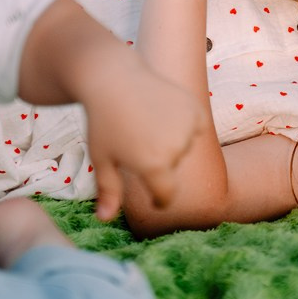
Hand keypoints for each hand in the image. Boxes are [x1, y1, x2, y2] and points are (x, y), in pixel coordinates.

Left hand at [83, 62, 199, 220]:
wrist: (112, 78)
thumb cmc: (103, 122)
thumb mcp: (101, 160)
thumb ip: (108, 191)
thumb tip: (104, 220)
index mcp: (152, 166)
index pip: (166, 195)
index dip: (159, 199)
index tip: (156, 199)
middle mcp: (174, 149)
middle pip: (172, 167)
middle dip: (158, 161)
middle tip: (135, 138)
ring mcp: (187, 126)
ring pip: (185, 146)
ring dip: (172, 141)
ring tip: (148, 123)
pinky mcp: (194, 107)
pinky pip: (196, 126)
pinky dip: (186, 124)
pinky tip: (166, 114)